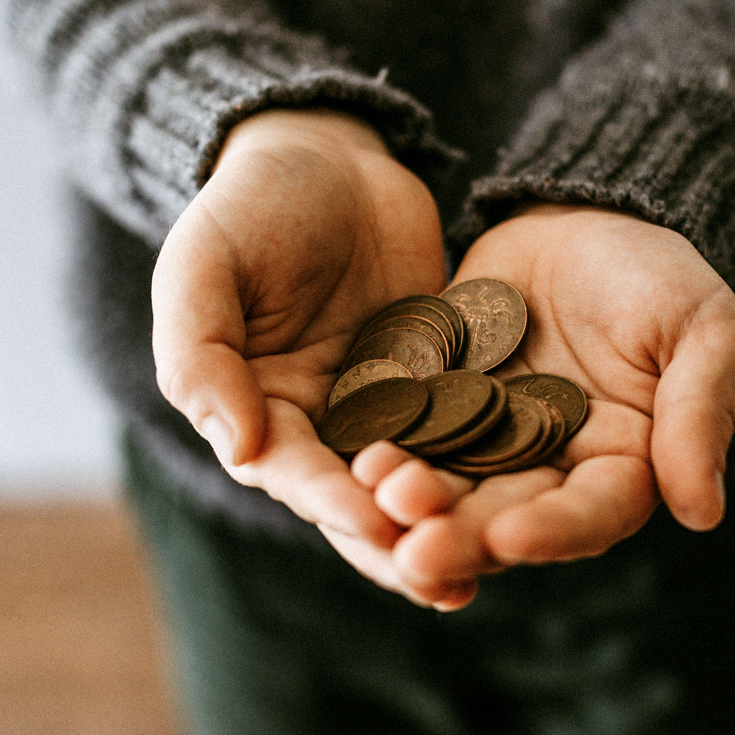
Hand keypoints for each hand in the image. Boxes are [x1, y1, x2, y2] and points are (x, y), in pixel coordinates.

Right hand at [151, 109, 457, 599]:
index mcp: (256, 410)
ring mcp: (384, 407)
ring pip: (416, 481)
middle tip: (445, 581)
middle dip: (398, 542)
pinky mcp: (439, 381)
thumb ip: (203, 353)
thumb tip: (240, 449)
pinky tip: (531, 495)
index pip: (294, 473)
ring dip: (447, 524)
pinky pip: (464, 430)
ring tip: (490, 566)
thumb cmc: (248, 204)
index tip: (376, 523)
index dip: (332, 501)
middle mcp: (320, 425)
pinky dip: (488, 466)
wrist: (325, 153)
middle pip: (358, 501)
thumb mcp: (204, 264)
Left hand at [353, 203, 734, 608]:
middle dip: (462, 536)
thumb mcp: (703, 331)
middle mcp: (549, 470)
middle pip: (506, 518)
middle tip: (414, 552)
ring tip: (378, 499)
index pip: (591, 514)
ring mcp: (486, 440)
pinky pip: (406, 433)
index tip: (509, 538)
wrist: (581, 214)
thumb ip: (699, 415)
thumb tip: (704, 513)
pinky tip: (353, 456)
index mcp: (622, 467)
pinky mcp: (435, 404)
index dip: (552, 532)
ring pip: (448, 487)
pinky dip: (382, 447)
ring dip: (413, 503)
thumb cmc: (659, 273)